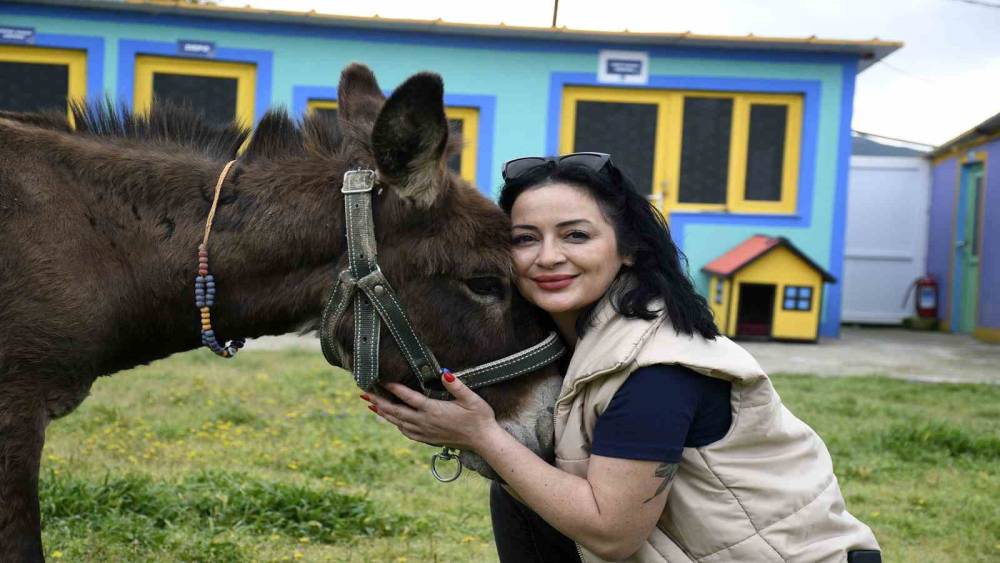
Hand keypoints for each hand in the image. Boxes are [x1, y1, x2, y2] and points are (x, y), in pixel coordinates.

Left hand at [363, 371, 501, 451]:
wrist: (483, 441)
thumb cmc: (480, 417)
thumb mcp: (471, 398)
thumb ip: (456, 386)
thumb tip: (444, 372)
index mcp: (433, 410)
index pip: (408, 397)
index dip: (393, 388)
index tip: (381, 380)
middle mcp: (425, 422)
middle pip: (396, 411)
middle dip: (379, 401)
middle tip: (364, 393)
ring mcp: (425, 432)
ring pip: (398, 422)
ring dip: (383, 413)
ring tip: (371, 405)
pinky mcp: (428, 439)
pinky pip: (406, 432)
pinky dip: (396, 424)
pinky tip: (392, 420)